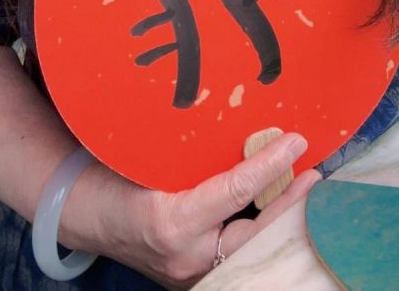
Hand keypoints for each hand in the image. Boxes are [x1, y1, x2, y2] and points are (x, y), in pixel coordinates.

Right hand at [104, 132, 320, 288]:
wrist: (84, 213)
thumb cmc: (113, 174)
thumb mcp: (148, 156)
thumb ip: (194, 150)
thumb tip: (245, 122)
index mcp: (170, 221)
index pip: (234, 191)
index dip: (270, 165)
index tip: (295, 141)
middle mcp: (185, 255)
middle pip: (254, 235)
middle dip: (289, 206)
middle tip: (314, 175)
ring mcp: (190, 272)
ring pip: (251, 249)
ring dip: (280, 221)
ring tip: (304, 189)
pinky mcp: (195, 275)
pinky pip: (237, 253)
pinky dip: (261, 231)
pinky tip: (279, 209)